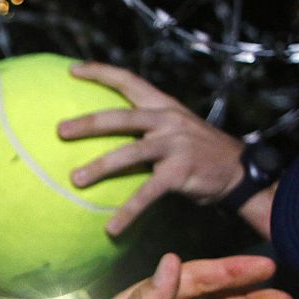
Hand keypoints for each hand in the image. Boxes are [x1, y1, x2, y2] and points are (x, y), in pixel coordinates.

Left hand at [56, 62, 246, 235]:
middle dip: (88, 123)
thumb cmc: (198, 150)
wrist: (238, 170)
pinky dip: (128, 212)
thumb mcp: (175, 127)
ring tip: (75, 180)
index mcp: (163, 106)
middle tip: (60, 131)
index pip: (129, 81)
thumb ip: (146, 125)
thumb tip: (106, 130)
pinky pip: (147, 194)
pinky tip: (111, 228)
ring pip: (129, 154)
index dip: (100, 73)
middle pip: (121, 117)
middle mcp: (167, 120)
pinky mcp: (180, 173)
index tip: (72, 70)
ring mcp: (175, 145)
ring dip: (100, 167)